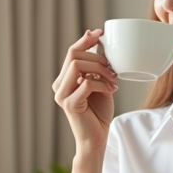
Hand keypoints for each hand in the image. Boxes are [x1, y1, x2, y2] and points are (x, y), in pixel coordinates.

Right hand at [52, 29, 117, 152]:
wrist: (96, 139)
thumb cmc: (98, 113)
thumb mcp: (99, 84)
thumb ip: (96, 68)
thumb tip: (99, 43)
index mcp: (64, 79)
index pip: (72, 51)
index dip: (85, 39)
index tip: (100, 32)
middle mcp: (59, 85)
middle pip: (74, 55)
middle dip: (97, 57)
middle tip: (113, 68)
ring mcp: (62, 95)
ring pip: (78, 66)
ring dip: (100, 70)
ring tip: (113, 80)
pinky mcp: (70, 104)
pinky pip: (87, 83)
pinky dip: (102, 84)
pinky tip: (110, 91)